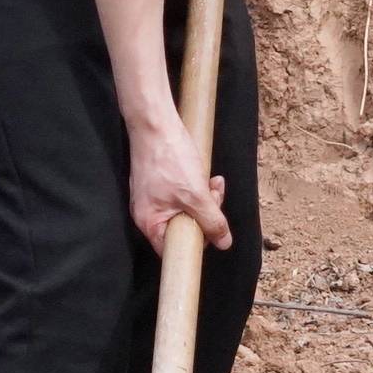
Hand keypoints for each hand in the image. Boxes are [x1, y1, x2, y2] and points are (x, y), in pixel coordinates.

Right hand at [122, 112, 233, 254]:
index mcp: (150, 222)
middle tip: (214, 195)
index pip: (175, 248)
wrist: (155, 123)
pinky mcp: (159, 183)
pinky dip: (196, 188)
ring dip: (204, 198)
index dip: (197, 240)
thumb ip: (211, 221)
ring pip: (186, 209)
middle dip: (206, 213)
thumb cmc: (169, 158)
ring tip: (212, 182)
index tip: (211, 227)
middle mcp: (148, 213)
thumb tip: (224, 243)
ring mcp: (153, 197)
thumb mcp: (196, 195)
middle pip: (183, 227)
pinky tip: (205, 175)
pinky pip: (182, 195)